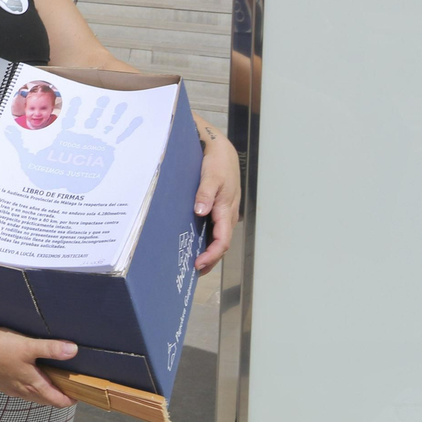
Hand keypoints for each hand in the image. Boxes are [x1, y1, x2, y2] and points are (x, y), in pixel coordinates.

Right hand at [0, 319, 77, 407]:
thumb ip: (51, 349)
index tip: (78, 395)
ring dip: (42, 391)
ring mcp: (10, 388)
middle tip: (66, 386)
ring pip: (31, 395)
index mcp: (32, 384)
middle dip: (57, 396)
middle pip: (45, 399)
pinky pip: (19, 390)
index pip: (56, 400)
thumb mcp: (28, 346)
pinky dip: (28, 386)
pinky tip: (25, 374)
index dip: (68, 399)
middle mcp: (21, 390)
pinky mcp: (0, 382)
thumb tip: (73, 350)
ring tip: (49, 380)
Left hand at [193, 124, 240, 272]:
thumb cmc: (217, 163)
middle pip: (221, 244)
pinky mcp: (219, 208)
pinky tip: (196, 243)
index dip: (212, 255)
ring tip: (193, 263)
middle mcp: (227, 215)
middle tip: (193, 272)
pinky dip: (207, 240)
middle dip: (210, 260)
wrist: (222, 150)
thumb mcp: (211, 176)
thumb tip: (201, 212)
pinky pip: (215, 229)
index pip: (222, 241)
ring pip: (219, 238)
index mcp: (226, 210)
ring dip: (209, 252)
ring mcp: (224, 212)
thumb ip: (205, 193)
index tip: (198, 264)